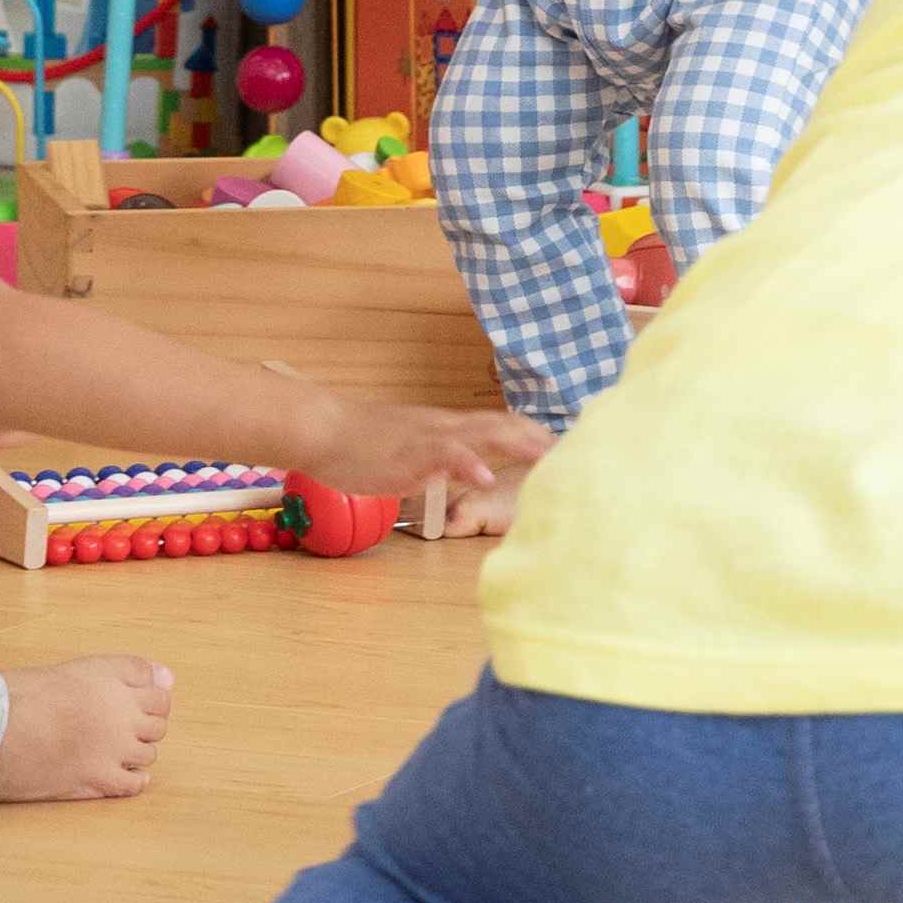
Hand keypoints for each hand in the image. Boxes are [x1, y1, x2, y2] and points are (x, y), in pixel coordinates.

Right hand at [297, 396, 549, 512]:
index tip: (568, 445)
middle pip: (504, 425)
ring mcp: (429, 437)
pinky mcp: (409, 452)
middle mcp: (447, 428)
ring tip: (550, 457)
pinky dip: (468, 464)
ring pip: (482, 433)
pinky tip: (486, 477)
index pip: (502, 425)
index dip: (535, 435)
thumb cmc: (361, 445)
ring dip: (518, 445)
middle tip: (580, 450)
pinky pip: (443, 454)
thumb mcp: (412, 453)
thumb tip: (466, 473)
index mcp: (450, 429)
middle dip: (541, 439)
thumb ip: (442, 461)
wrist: (322, 429)